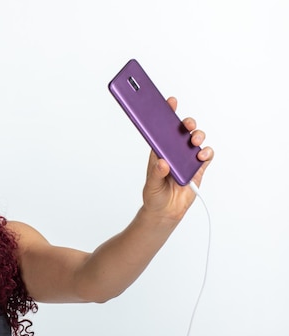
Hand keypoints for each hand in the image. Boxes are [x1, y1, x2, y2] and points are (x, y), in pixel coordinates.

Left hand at [142, 97, 213, 220]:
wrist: (166, 212)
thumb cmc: (154, 195)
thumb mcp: (151, 185)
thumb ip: (156, 173)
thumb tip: (163, 162)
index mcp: (159, 150)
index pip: (162, 129)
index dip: (166, 113)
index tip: (170, 102)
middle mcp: (174, 151)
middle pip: (183, 131)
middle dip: (187, 123)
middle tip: (187, 125)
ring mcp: (187, 159)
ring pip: (196, 140)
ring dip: (197, 136)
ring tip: (194, 142)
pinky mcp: (198, 169)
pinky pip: (206, 156)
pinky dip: (206, 153)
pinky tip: (201, 156)